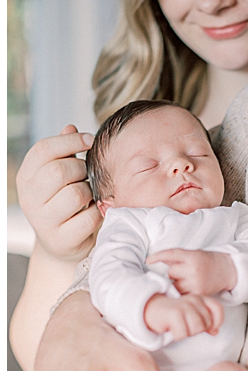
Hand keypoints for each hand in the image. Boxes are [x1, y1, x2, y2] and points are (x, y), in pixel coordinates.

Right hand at [16, 124, 100, 261]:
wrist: (65, 243)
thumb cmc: (67, 202)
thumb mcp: (62, 176)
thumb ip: (65, 152)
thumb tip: (70, 127)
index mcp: (26, 177)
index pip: (44, 149)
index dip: (71, 141)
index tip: (90, 140)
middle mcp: (29, 198)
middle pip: (59, 170)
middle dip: (82, 169)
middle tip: (88, 175)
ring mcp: (43, 221)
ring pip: (76, 194)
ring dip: (91, 192)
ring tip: (90, 196)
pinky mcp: (62, 239)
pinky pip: (89, 217)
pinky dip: (98, 212)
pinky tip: (95, 211)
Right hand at [144, 294, 223, 339]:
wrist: (150, 308)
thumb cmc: (173, 314)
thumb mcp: (192, 315)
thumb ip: (205, 322)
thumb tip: (215, 332)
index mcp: (200, 298)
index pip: (217, 309)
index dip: (217, 322)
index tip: (209, 329)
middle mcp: (194, 300)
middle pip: (206, 323)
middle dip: (196, 330)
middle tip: (184, 326)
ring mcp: (184, 305)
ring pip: (196, 329)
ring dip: (187, 333)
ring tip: (178, 327)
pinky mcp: (174, 313)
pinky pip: (182, 334)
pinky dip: (177, 336)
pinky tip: (171, 329)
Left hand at [146, 249, 236, 296]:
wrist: (226, 270)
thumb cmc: (205, 261)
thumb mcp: (193, 254)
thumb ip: (176, 258)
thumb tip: (155, 261)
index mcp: (192, 256)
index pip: (171, 254)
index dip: (158, 256)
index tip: (148, 260)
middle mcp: (194, 269)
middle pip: (171, 272)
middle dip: (174, 272)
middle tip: (184, 271)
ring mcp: (196, 282)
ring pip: (174, 285)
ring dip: (177, 283)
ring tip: (187, 280)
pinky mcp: (198, 293)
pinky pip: (181, 294)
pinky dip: (181, 292)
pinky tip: (188, 288)